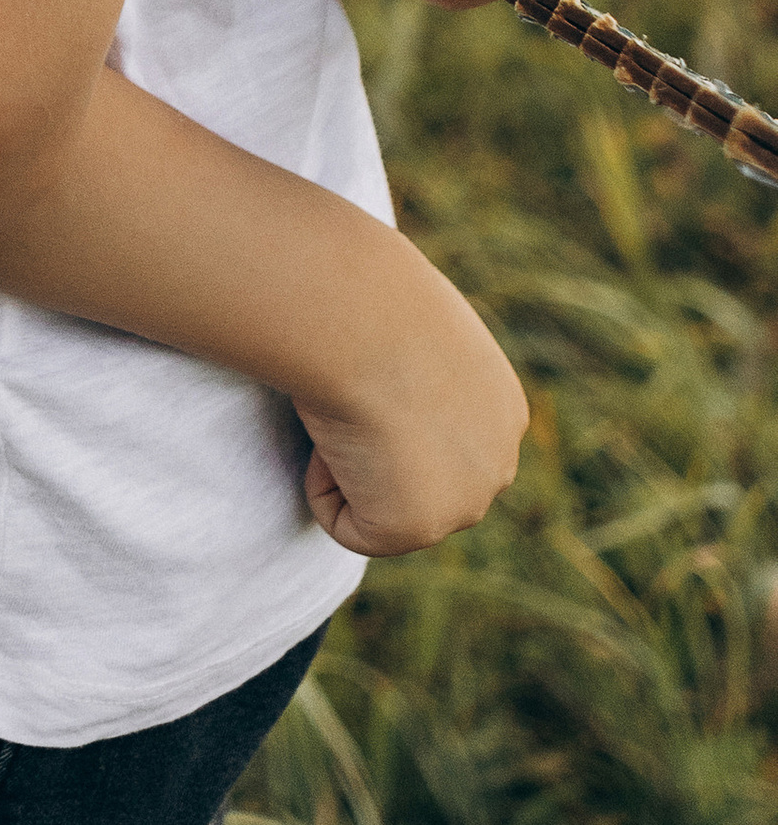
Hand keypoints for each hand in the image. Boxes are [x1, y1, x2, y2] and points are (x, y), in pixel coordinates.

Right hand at [294, 246, 527, 555]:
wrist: (363, 317)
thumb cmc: (372, 297)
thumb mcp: (412, 326)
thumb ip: (416, 366)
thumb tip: (379, 359)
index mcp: (502, 411)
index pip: (438, 439)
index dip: (388, 409)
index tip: (372, 367)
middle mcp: (497, 462)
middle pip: (416, 481)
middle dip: (377, 449)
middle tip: (356, 391)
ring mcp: (464, 502)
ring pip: (382, 503)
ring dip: (352, 462)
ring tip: (350, 408)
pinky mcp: (414, 528)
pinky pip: (345, 523)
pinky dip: (322, 483)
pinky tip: (338, 433)